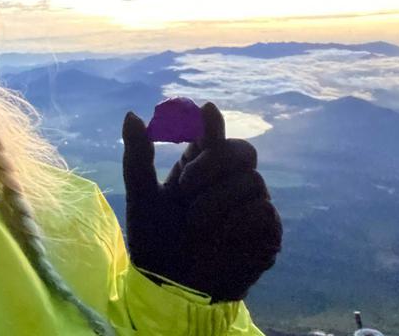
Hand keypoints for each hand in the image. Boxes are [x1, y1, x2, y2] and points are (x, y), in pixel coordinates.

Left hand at [121, 102, 281, 301]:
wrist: (171, 288)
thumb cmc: (156, 243)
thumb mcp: (142, 199)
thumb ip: (138, 157)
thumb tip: (131, 115)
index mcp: (200, 170)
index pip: (213, 137)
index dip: (212, 123)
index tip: (205, 111)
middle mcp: (229, 183)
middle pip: (243, 150)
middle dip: (214, 163)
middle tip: (185, 186)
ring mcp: (251, 206)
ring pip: (251, 181)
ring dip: (216, 202)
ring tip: (194, 226)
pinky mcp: (267, 232)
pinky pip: (263, 211)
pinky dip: (237, 222)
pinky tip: (220, 239)